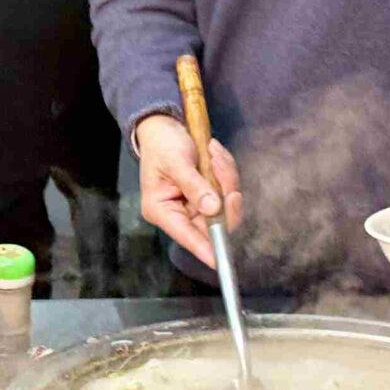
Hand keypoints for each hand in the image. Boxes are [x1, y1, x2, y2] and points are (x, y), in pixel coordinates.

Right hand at [134, 113, 241, 269]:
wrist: (164, 127)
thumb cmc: (162, 144)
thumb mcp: (176, 162)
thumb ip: (194, 186)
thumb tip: (213, 208)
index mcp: (162, 210)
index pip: (186, 236)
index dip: (204, 248)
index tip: (219, 262)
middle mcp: (180, 213)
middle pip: (213, 221)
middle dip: (223, 191)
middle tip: (219, 165)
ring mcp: (196, 205)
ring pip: (225, 205)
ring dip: (225, 177)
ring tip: (212, 153)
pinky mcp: (208, 195)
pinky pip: (228, 191)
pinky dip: (226, 172)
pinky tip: (214, 155)